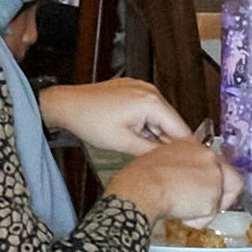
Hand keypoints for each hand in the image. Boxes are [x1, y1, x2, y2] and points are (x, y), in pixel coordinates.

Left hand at [41, 77, 192, 155]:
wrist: (66, 105)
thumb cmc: (88, 120)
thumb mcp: (123, 143)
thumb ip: (151, 151)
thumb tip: (169, 158)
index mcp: (151, 102)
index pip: (180, 129)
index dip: (182, 149)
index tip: (184, 164)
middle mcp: (149, 90)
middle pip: (171, 122)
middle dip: (165, 141)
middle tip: (158, 160)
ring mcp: (141, 87)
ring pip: (159, 116)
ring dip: (153, 132)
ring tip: (137, 144)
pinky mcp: (133, 89)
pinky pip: (148, 108)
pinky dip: (145, 122)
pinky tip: (131, 132)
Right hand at [113, 135, 235, 224]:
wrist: (142, 188)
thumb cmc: (141, 177)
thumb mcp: (162, 160)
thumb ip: (181, 166)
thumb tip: (185, 180)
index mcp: (194, 146)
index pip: (216, 164)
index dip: (214, 181)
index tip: (207, 191)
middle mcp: (209, 157)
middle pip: (232, 181)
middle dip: (221, 198)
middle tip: (202, 208)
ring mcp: (214, 177)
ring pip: (220, 201)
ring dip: (204, 210)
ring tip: (183, 210)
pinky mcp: (213, 198)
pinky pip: (210, 216)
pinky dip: (197, 220)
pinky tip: (181, 215)